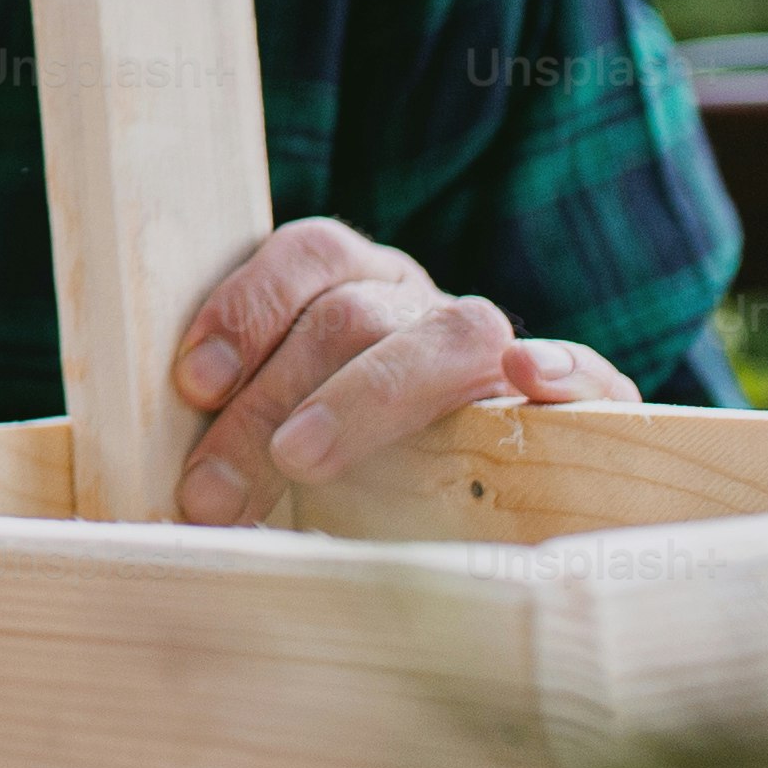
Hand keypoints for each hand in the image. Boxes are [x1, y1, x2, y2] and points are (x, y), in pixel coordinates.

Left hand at [167, 216, 636, 524]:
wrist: (462, 511)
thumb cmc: (335, 478)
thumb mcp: (270, 449)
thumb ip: (233, 442)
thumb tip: (177, 494)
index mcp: (352, 288)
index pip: (310, 255)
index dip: (248, 306)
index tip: (192, 384)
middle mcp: (421, 306)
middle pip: (353, 316)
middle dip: (269, 400)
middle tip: (210, 491)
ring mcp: (499, 353)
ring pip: (451, 336)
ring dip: (366, 398)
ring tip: (302, 461)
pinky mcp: (582, 403)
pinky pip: (589, 372)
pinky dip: (563, 370)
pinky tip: (526, 379)